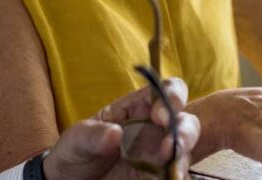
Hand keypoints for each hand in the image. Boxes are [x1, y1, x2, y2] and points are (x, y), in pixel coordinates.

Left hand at [44, 77, 200, 179]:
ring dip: (182, 157)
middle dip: (185, 130)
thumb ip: (93, 135)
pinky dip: (176, 177)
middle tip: (170, 145)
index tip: (160, 114)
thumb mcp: (76, 139)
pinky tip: (169, 178)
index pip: (167, 90)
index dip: (173, 96)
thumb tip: (114, 134)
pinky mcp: (157, 177)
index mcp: (138, 108)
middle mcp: (154, 130)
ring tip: (170, 167)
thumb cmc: (75, 152)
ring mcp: (158, 156)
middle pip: (186, 122)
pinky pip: (176, 176)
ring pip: (184, 151)